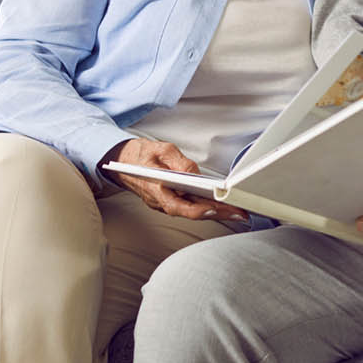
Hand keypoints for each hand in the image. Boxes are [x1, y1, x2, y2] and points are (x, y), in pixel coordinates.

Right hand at [101, 139, 247, 222]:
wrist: (123, 162)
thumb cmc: (141, 155)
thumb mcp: (160, 149)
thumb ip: (179, 162)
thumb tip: (195, 173)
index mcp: (156, 190)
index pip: (178, 206)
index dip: (198, 210)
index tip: (215, 208)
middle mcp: (161, 201)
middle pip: (192, 212)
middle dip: (217, 213)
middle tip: (239, 213)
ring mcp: (166, 203)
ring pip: (193, 211)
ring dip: (216, 212)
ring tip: (237, 210)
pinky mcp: (172, 201)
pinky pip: (191, 207)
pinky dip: (208, 207)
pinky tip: (224, 205)